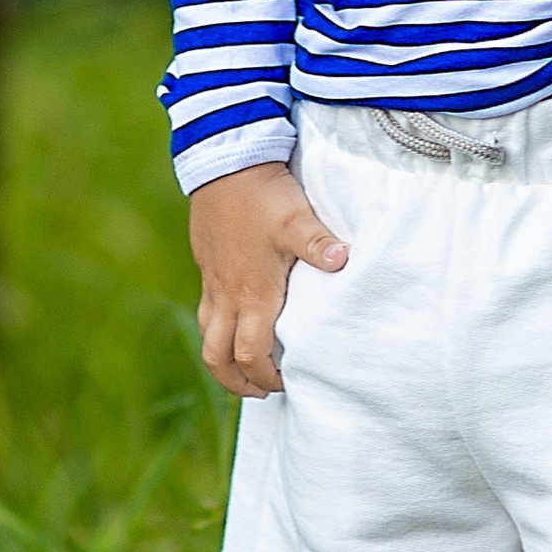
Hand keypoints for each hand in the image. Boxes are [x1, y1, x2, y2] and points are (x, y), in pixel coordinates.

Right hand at [186, 163, 347, 396]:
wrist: (224, 161)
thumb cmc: (263, 194)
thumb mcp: (296, 219)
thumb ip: (319, 244)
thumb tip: (345, 261)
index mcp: (252, 293)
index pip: (252, 354)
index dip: (266, 377)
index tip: (286, 384)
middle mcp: (228, 294)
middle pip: (218, 357)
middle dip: (237, 382)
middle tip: (262, 390)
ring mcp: (213, 280)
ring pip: (208, 335)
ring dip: (223, 358)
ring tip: (245, 365)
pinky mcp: (207, 264)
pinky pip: (207, 309)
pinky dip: (218, 328)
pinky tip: (236, 318)